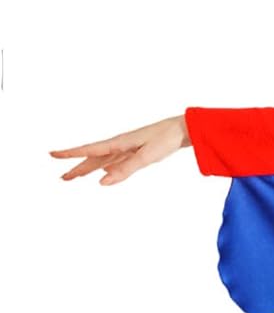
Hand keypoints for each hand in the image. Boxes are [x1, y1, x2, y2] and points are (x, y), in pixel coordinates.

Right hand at [49, 114, 189, 185]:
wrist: (181, 130)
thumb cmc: (165, 140)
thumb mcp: (146, 157)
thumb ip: (125, 170)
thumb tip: (102, 182)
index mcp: (118, 143)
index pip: (89, 150)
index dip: (71, 154)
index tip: (52, 154)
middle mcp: (119, 145)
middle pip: (93, 158)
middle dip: (77, 167)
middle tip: (62, 178)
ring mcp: (127, 149)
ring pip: (102, 160)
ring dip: (88, 168)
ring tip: (74, 177)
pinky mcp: (136, 152)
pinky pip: (115, 161)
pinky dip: (106, 167)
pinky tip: (102, 172)